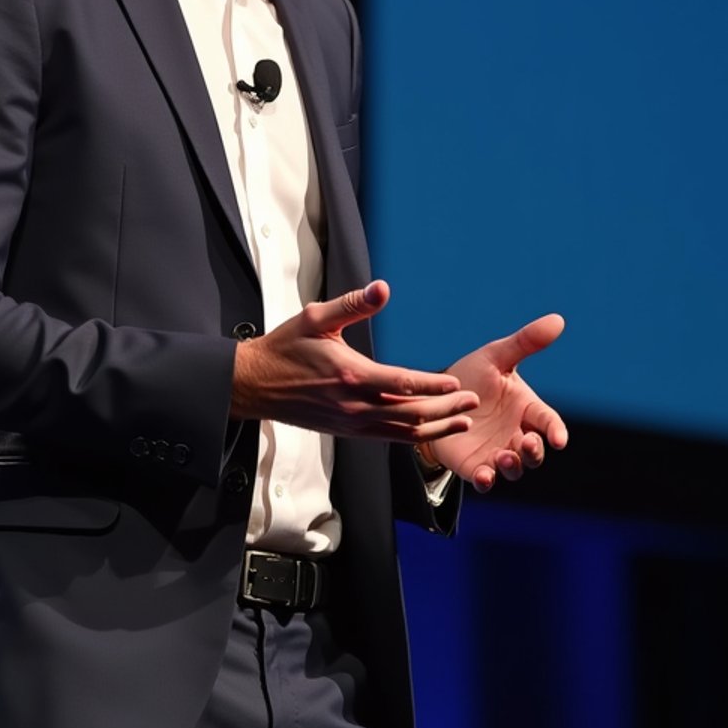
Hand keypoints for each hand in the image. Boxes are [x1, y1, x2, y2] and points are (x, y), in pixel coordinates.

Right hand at [231, 280, 479, 442]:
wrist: (255, 384)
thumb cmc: (284, 348)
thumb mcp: (316, 317)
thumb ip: (353, 304)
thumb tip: (382, 288)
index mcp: (350, 375)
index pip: (403, 383)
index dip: (435, 386)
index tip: (458, 384)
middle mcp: (354, 405)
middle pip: (411, 413)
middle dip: (446, 409)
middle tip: (472, 402)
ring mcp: (351, 422)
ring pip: (402, 431)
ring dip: (436, 427)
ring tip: (462, 422)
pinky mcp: (347, 431)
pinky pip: (386, 438)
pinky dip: (412, 436)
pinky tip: (428, 431)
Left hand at [421, 314, 567, 490]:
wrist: (434, 395)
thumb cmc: (472, 375)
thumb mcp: (495, 356)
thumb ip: (524, 342)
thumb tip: (558, 319)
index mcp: (527, 409)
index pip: (548, 422)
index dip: (555, 431)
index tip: (558, 438)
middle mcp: (516, 434)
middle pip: (535, 452)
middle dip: (534, 451)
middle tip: (527, 443)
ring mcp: (496, 452)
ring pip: (514, 468)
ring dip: (513, 466)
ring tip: (505, 456)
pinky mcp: (475, 466)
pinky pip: (485, 479)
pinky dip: (487, 480)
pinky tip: (484, 476)